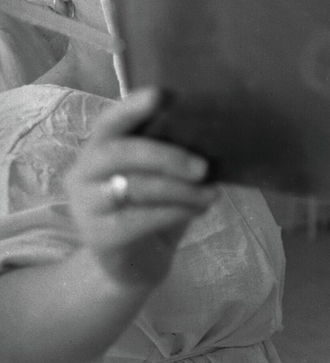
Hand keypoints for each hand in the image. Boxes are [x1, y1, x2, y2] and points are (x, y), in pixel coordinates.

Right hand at [65, 88, 216, 289]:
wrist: (134, 267)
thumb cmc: (151, 214)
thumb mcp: (161, 180)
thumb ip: (172, 157)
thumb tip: (213, 133)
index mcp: (98, 151)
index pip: (110, 123)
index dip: (132, 107)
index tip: (161, 94)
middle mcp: (82, 174)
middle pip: (121, 152)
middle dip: (168, 157)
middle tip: (204, 167)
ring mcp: (85, 206)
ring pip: (135, 187)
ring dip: (181, 190)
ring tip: (212, 194)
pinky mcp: (98, 236)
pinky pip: (140, 218)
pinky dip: (175, 212)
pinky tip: (198, 211)